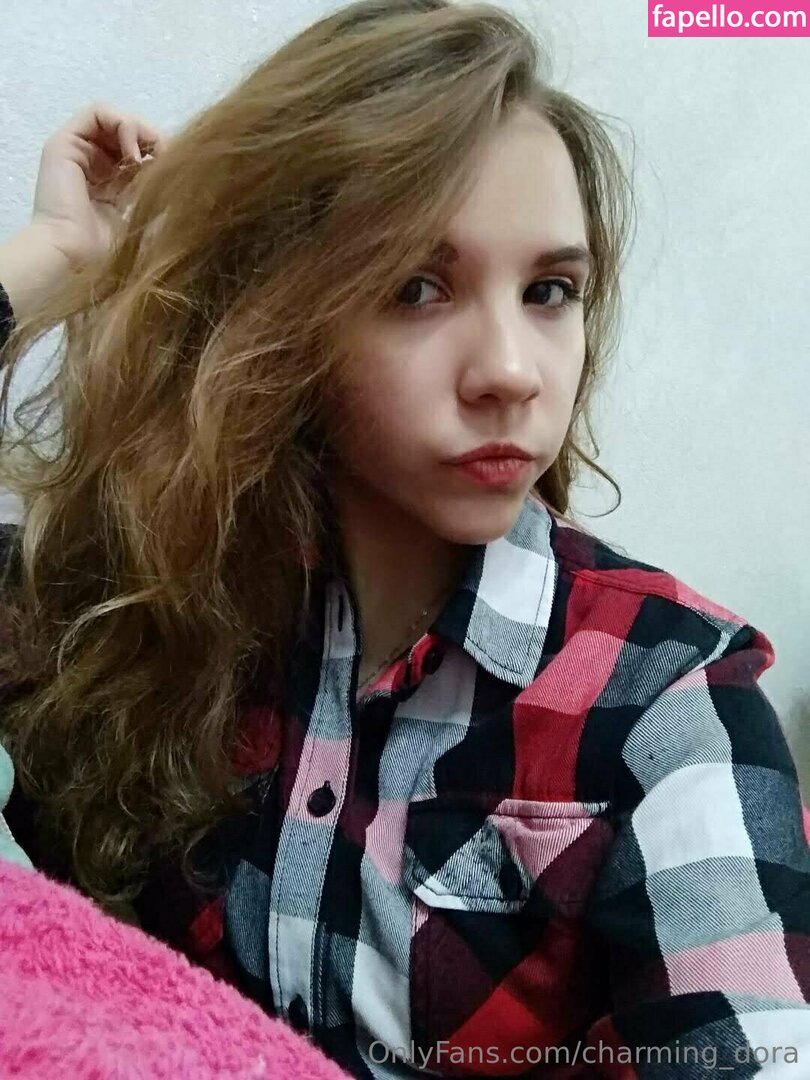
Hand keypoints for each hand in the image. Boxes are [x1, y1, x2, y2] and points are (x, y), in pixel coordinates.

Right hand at [29, 102, 168, 268]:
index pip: (141, 152)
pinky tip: (134, 152)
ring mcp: (78, 152)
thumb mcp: (142, 215)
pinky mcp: (64, 143)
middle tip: (166, 158)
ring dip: (140, 130)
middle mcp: (94, 164)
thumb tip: (181, 176)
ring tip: (149, 156)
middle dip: (153, 138)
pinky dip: (121, 123)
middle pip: (129, 132)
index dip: (161, 153)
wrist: (73, 254)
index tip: (174, 170)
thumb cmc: (105, 249)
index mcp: (112, 183)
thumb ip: (156, 192)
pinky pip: (96, 113)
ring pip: (115, 119)